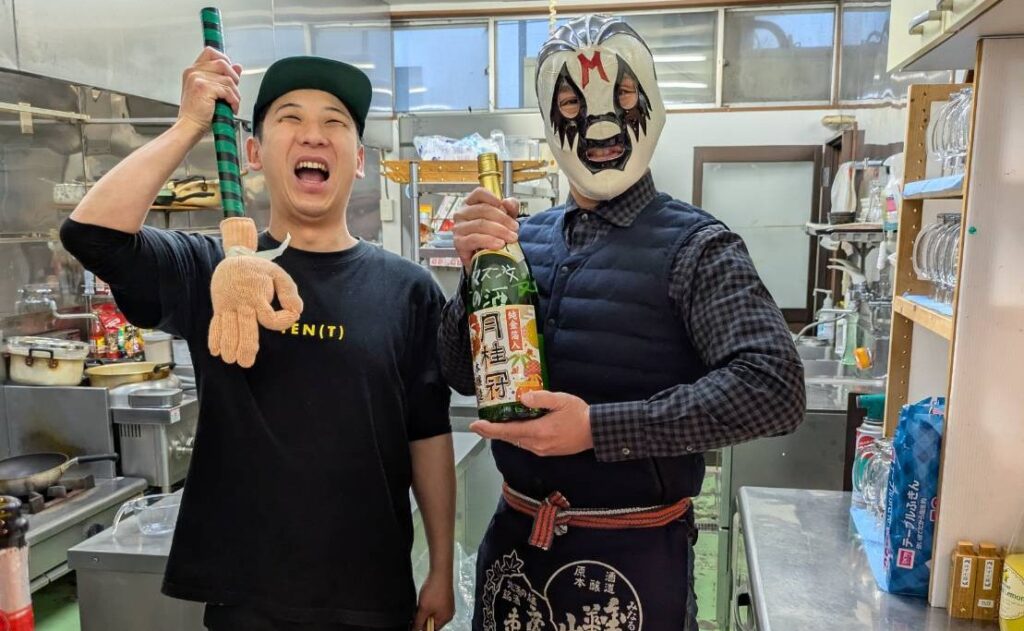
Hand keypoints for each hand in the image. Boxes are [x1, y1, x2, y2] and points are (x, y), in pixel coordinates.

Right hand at [178, 47, 242, 134]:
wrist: (189, 127)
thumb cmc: (198, 114)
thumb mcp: (212, 92)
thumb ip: (223, 77)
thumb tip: (237, 66)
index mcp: (193, 70)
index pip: (211, 52)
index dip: (225, 59)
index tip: (231, 73)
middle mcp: (193, 71)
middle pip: (223, 63)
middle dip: (234, 77)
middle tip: (233, 92)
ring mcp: (197, 78)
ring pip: (228, 78)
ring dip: (235, 93)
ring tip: (232, 103)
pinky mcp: (203, 87)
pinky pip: (227, 90)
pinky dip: (233, 100)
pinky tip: (231, 108)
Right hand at [208, 218, 302, 367]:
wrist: (233, 260)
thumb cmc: (259, 270)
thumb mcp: (278, 274)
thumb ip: (289, 292)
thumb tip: (297, 311)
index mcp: (257, 295)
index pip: (269, 317)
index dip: (282, 322)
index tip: (293, 316)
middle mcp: (241, 303)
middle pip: (244, 327)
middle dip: (245, 346)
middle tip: (246, 362)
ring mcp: (228, 306)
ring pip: (228, 328)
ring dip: (228, 345)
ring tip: (230, 359)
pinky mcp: (220, 309)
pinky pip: (215, 324)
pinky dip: (214, 337)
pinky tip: (215, 351)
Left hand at [413, 570, 454, 630]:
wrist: (440, 573)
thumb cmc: (435, 590)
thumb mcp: (423, 609)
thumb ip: (419, 622)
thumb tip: (415, 630)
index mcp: (445, 618)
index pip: (432, 629)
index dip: (422, 626)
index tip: (415, 621)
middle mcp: (448, 613)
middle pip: (433, 621)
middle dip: (424, 617)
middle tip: (418, 610)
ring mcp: (447, 605)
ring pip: (433, 612)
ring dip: (426, 610)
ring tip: (422, 602)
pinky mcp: (445, 598)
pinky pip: (435, 605)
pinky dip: (429, 604)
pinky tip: (425, 597)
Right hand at [452, 187, 520, 269]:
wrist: (484, 258)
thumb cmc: (491, 236)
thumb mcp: (504, 220)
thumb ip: (509, 208)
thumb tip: (508, 202)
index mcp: (471, 204)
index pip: (479, 193)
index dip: (493, 198)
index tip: (505, 208)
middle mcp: (461, 213)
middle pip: (483, 209)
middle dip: (503, 219)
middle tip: (515, 228)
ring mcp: (458, 228)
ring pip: (480, 224)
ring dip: (500, 231)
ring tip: (512, 238)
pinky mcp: (459, 243)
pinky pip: (474, 239)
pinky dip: (489, 241)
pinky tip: (499, 244)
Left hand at [470, 391, 593, 456]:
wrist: (595, 432)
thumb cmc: (579, 414)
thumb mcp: (561, 400)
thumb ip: (541, 398)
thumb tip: (523, 398)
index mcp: (538, 431)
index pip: (508, 431)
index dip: (489, 429)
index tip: (475, 425)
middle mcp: (536, 444)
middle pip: (508, 438)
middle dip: (491, 432)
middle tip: (478, 424)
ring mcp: (541, 449)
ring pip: (516, 441)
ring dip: (504, 433)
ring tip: (493, 423)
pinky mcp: (546, 451)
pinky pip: (525, 443)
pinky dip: (516, 436)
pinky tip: (514, 427)